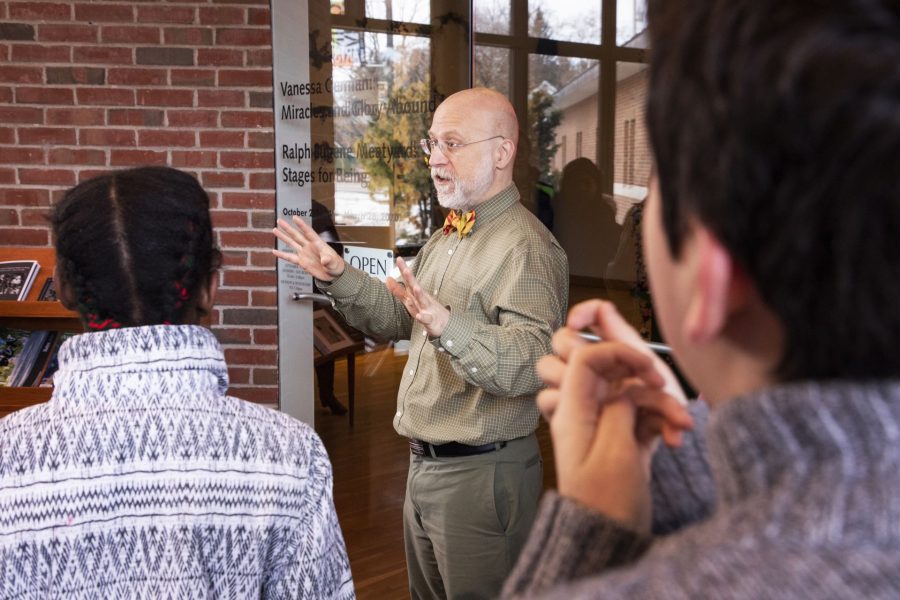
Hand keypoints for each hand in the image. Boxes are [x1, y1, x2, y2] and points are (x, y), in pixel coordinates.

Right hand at [272, 216, 344, 280]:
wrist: (333, 274)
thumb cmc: (335, 265)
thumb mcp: (333, 262)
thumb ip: (329, 260)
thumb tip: (325, 260)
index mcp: (318, 244)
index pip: (308, 232)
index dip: (301, 225)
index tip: (294, 217)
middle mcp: (309, 246)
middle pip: (297, 235)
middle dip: (288, 228)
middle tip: (279, 221)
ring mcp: (304, 253)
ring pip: (292, 243)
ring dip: (283, 237)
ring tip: (275, 230)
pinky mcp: (302, 262)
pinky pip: (290, 257)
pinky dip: (282, 255)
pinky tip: (274, 251)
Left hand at [385, 257, 449, 336]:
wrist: (444, 323)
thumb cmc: (425, 309)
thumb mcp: (409, 299)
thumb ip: (398, 290)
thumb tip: (387, 279)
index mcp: (415, 293)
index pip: (408, 280)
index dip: (403, 270)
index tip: (399, 259)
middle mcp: (421, 298)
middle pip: (415, 286)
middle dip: (410, 278)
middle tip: (405, 269)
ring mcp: (427, 308)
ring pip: (422, 300)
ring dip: (419, 294)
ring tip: (416, 288)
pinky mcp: (431, 320)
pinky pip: (426, 319)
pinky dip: (423, 317)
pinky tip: (418, 316)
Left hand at [536, 300, 692, 531]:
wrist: (610, 541)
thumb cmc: (607, 504)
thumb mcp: (615, 451)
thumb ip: (618, 408)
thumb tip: (624, 387)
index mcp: (571, 412)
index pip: (583, 357)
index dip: (616, 352)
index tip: (645, 367)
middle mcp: (582, 413)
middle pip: (607, 370)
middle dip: (640, 374)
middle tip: (660, 385)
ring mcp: (602, 425)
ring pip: (631, 392)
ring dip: (660, 404)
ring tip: (682, 424)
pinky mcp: (621, 438)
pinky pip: (641, 413)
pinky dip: (661, 420)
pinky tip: (675, 438)